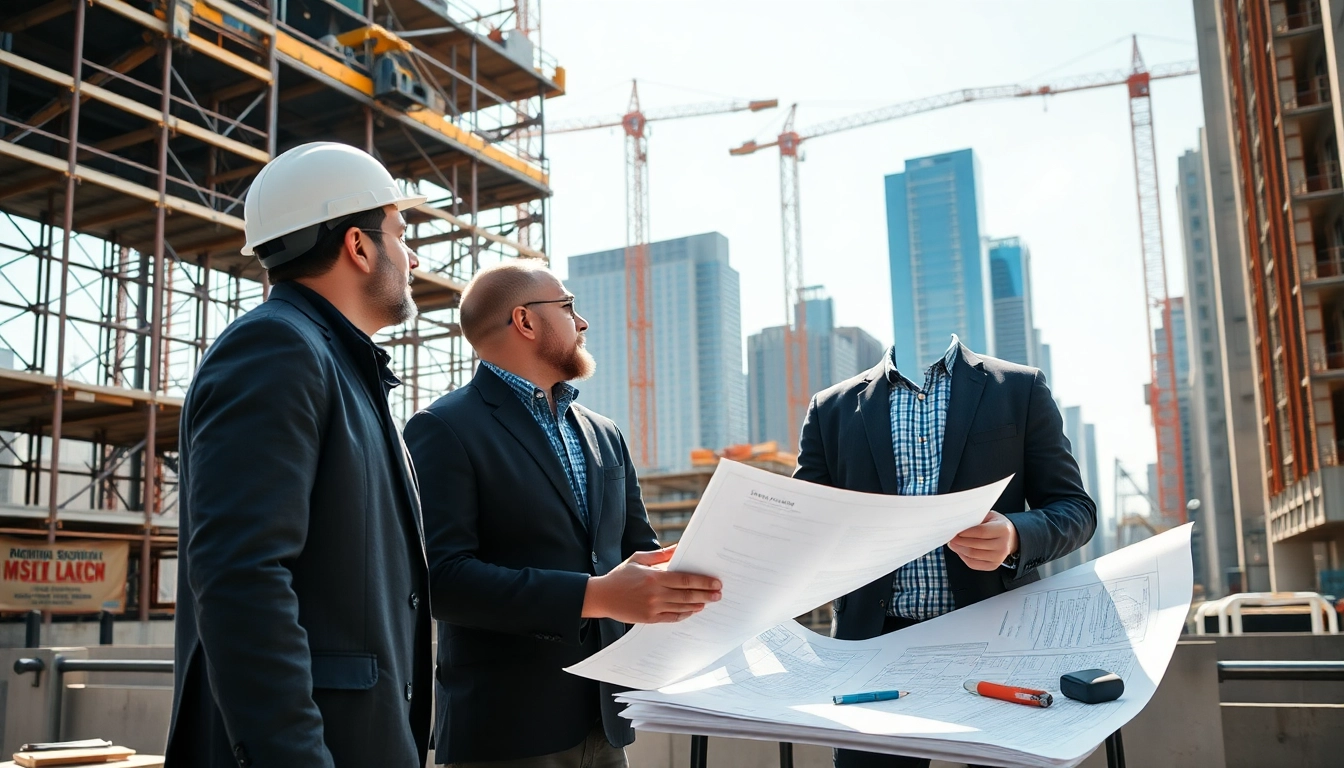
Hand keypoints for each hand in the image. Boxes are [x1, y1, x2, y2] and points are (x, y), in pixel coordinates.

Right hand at [581, 544, 721, 623]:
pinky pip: (672, 617)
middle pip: (687, 595)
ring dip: (698, 604)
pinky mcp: (649, 619)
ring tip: (709, 601)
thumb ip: (661, 555)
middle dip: (706, 594)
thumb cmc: (621, 575)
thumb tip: (679, 547)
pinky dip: (684, 614)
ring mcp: (652, 608)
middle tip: (719, 593)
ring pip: (682, 607)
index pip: (685, 579)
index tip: (716, 582)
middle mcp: (655, 593)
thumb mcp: (639, 559)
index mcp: (654, 577)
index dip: (703, 582)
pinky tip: (692, 610)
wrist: (602, 596)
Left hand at [948, 510, 1018, 570]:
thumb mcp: (990, 516)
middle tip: (950, 537)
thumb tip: (958, 523)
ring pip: (973, 555)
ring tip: (952, 543)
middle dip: (959, 541)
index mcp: (1003, 530)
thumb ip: (976, 519)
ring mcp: (999, 558)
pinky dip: (963, 557)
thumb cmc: (997, 525)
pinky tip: (959, 551)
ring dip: (959, 550)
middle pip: (975, 545)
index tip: (955, 530)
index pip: (981, 532)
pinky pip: (974, 564)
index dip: (965, 532)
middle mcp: (1003, 545)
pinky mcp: (993, 566)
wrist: (1010, 538)